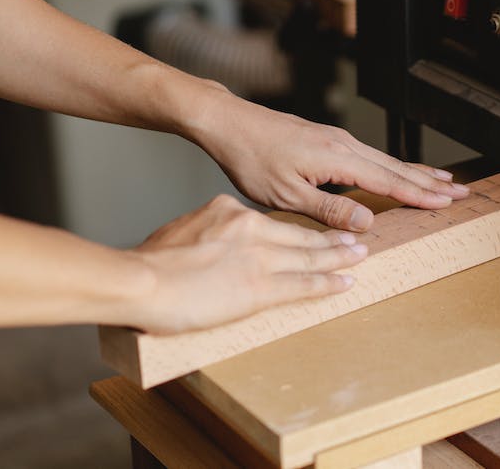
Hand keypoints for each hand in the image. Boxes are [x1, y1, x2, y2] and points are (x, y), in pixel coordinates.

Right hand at [128, 195, 367, 334]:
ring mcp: (258, 257)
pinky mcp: (260, 287)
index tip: (307, 232)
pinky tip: (344, 282)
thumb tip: (203, 241)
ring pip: (309, 256)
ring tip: (359, 256)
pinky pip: (303, 285)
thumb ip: (201, 232)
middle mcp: (249, 228)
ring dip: (338, 257)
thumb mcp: (179, 231)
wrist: (141, 281)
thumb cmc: (148, 263)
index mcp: (227, 211)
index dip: (292, 229)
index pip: (268, 221)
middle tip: (354, 238)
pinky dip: (328, 283)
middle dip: (329, 238)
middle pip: (298, 234)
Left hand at [193, 96, 469, 230]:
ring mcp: (337, 139)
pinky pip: (371, 155)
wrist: (229, 123)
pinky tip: (396, 171)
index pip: (389, 181)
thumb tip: (368, 224)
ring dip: (416, 172)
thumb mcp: (287, 195)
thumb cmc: (251, 159)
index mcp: (338, 158)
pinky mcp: (327, 139)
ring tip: (442, 181)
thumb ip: (330, 210)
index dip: (420, 195)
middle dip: (430, 182)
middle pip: (397, 167)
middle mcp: (344, 145)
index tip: (447, 203)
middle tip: (462, 192)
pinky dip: (392, 166)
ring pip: (386, 160)